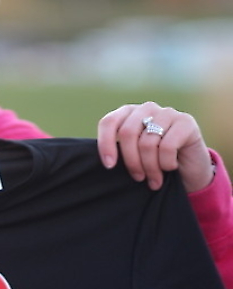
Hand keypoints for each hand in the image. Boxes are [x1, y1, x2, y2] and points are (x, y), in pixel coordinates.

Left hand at [97, 102, 213, 192]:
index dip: (105, 144)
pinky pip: (167, 146)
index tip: (109, 166)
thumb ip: (117, 149)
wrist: (190, 168)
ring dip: (150, 168)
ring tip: (153, 180)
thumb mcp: (132, 155)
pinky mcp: (186, 122)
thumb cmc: (154, 162)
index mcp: (128, 113)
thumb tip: (99, 161)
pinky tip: (170, 168)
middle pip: (127, 133)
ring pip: (147, 143)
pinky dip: (166, 163)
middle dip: (130, 161)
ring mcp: (167, 112)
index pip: (109, 122)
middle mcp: (146, 108)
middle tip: (137, 178)